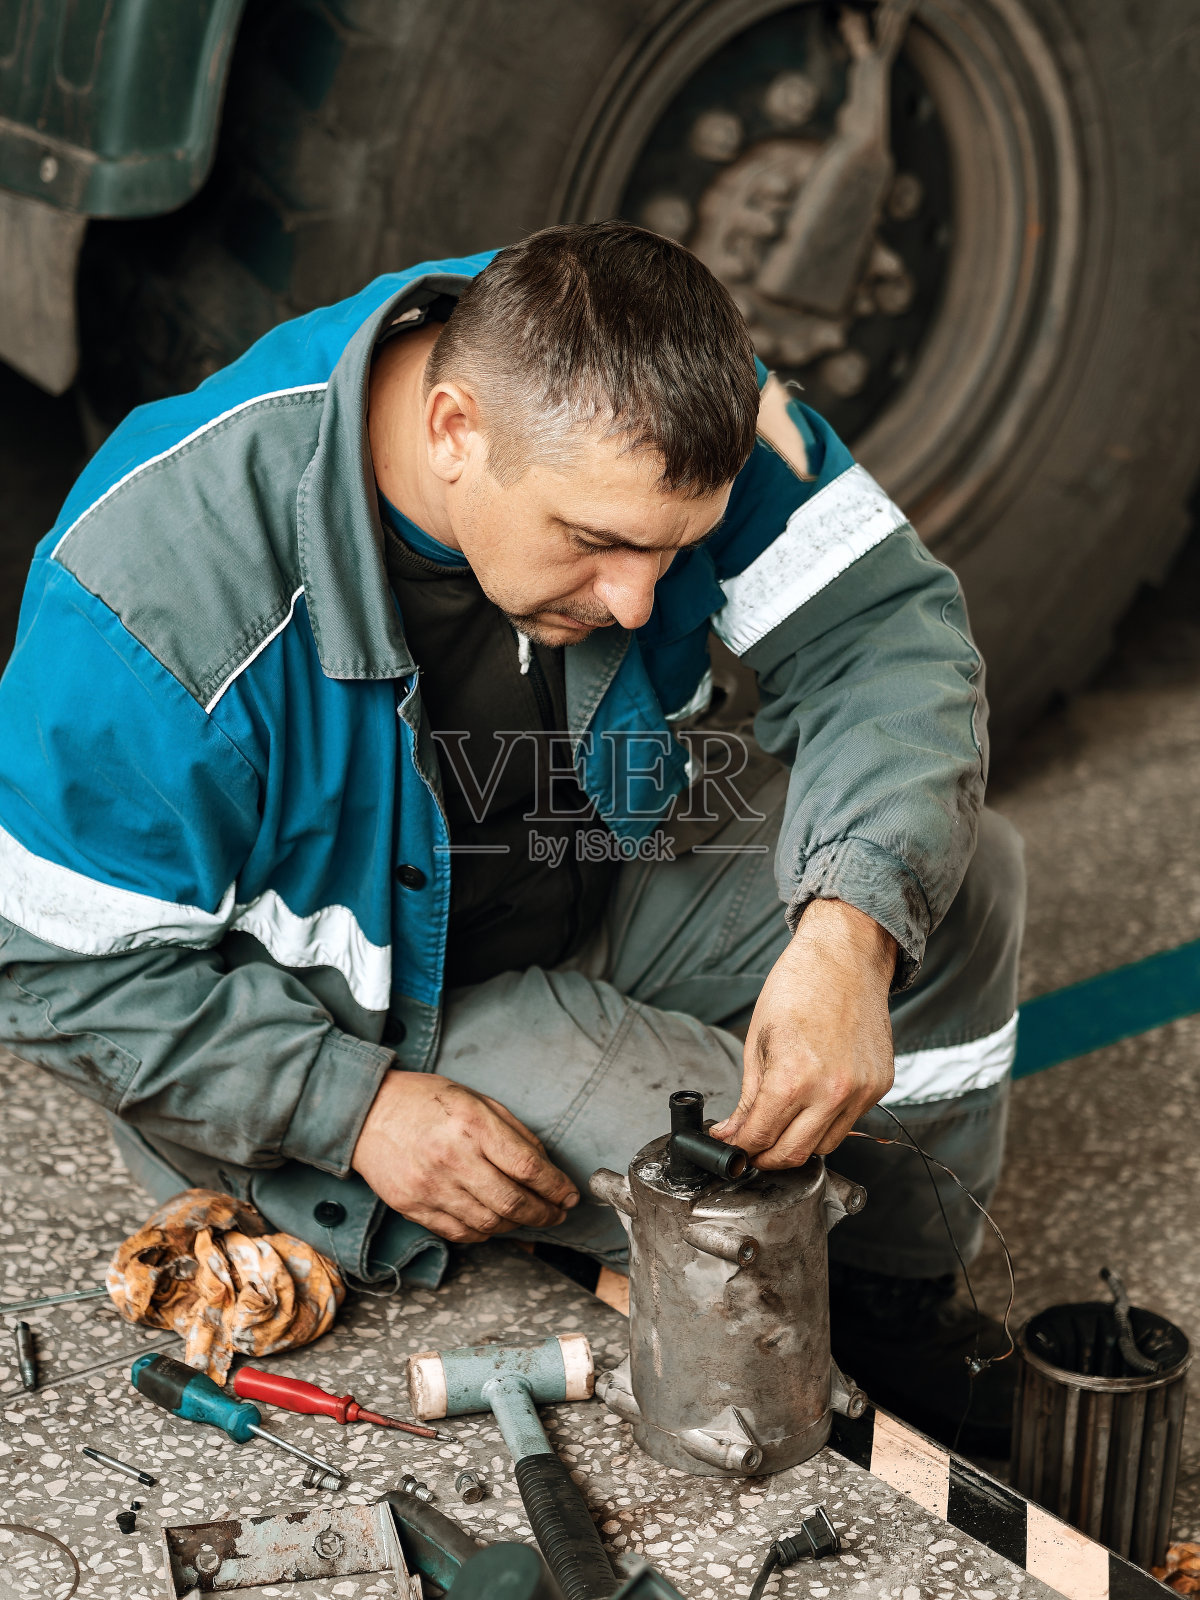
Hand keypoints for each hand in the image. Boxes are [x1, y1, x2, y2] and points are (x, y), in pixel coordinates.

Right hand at [351, 1071, 579, 1242]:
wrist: (367, 1113)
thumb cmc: (425, 1101)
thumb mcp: (476, 1099)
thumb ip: (513, 1132)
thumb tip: (546, 1167)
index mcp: (472, 1124)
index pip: (527, 1167)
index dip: (556, 1186)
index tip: (569, 1194)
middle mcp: (452, 1158)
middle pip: (512, 1202)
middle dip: (544, 1213)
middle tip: (556, 1213)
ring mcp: (430, 1186)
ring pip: (489, 1223)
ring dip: (517, 1225)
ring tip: (528, 1216)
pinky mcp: (413, 1207)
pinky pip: (460, 1233)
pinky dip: (485, 1233)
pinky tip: (494, 1222)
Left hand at [710, 899, 896, 1167]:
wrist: (846, 956)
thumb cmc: (798, 986)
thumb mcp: (757, 1039)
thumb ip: (748, 1095)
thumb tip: (733, 1132)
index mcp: (793, 1078)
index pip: (759, 1138)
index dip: (738, 1147)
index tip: (729, 1145)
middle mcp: (831, 1092)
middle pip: (793, 1155)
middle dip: (764, 1156)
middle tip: (750, 1145)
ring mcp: (861, 1092)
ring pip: (825, 1146)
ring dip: (799, 1143)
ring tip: (781, 1122)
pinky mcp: (880, 1086)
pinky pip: (849, 1121)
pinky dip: (827, 1120)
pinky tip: (813, 1099)